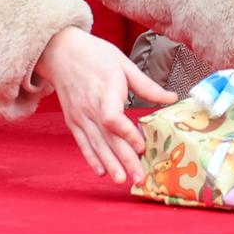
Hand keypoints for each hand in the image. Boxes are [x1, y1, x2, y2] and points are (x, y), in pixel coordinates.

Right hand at [33, 26, 175, 182]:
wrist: (61, 52)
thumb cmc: (96, 55)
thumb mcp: (124, 64)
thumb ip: (147, 85)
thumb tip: (171, 98)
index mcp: (106, 90)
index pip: (113, 118)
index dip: (127, 134)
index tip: (141, 146)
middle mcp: (90, 107)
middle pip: (107, 137)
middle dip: (123, 159)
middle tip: (138, 178)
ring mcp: (80, 116)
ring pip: (96, 144)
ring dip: (109, 164)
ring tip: (122, 180)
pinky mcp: (73, 121)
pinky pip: (82, 143)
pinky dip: (91, 158)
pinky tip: (100, 171)